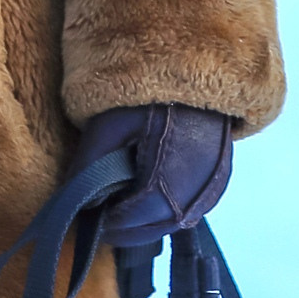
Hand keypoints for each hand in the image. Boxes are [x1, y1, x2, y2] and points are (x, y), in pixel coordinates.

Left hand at [76, 103, 234, 249]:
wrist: (191, 70)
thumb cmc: (143, 96)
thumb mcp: (106, 128)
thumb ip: (89, 169)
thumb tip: (78, 205)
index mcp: (172, 179)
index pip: (135, 219)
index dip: (109, 225)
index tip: (86, 223)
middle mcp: (201, 192)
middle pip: (157, 225)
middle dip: (126, 228)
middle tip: (99, 220)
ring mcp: (215, 188)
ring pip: (176, 220)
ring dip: (146, 222)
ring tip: (119, 209)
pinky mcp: (219, 181)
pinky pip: (191, 207)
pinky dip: (165, 210)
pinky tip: (145, 198)